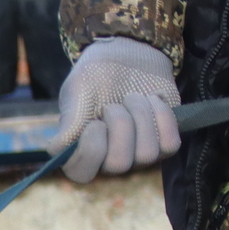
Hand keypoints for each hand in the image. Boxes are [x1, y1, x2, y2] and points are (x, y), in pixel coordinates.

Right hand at [50, 37, 181, 183]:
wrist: (127, 55)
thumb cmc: (95, 76)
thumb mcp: (76, 92)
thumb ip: (69, 120)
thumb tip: (58, 149)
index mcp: (79, 153)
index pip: (81, 174)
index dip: (90, 148)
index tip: (94, 121)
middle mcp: (107, 162)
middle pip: (118, 164)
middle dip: (120, 126)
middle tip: (113, 104)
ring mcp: (137, 156)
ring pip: (146, 154)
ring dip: (141, 117)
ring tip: (132, 97)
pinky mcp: (163, 143)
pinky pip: (170, 144)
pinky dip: (162, 117)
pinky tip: (152, 100)